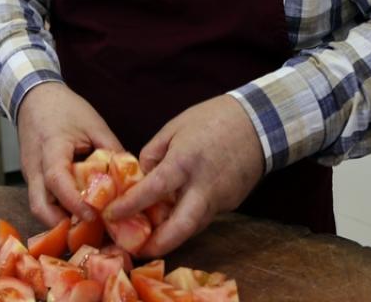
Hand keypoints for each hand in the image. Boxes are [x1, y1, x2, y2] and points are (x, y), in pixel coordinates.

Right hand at [16, 83, 123, 226]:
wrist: (34, 96)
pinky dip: (57, 209)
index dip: (74, 202)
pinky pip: (41, 199)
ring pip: (38, 206)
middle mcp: (35, 166)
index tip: (94, 216)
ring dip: (59, 219)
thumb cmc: (65, 108)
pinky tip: (77, 210)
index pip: (57, 180)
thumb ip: (111, 150)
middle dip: (62, 225)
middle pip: (39, 206)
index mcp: (51, 148)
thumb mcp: (94, 124)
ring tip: (86, 223)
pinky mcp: (32, 176)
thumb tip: (131, 176)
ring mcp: (30, 173)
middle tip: (89, 229)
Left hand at [104, 95, 264, 256]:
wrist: (259, 122)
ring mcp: (221, 198)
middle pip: (182, 226)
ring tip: (149, 239)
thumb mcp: (173, 128)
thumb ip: (153, 155)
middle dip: (160, 244)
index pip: (153, 189)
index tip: (111, 215)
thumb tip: (141, 177)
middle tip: (138, 251)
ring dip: (173, 236)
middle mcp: (204, 186)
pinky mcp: (231, 203)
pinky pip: (204, 216)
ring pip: (194, 226)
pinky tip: (173, 219)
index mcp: (184, 162)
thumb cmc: (211, 119)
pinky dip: (187, 220)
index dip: (130, 205)